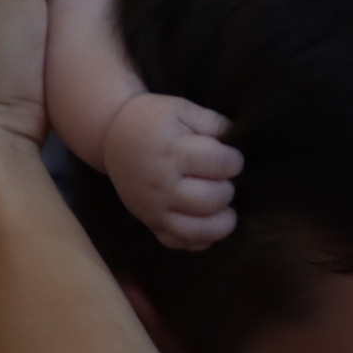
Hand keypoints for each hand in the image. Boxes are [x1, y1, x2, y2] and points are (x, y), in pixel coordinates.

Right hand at [103, 94, 244, 249]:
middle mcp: (163, 186)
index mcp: (172, 153)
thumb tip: (240, 140)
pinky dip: (199, 240)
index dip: (235, 161)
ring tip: (224, 208)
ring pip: (198, 231)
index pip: (221, 164)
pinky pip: (179, 243)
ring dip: (221, 222)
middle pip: (212, 200)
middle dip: (227, 189)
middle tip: (222, 179)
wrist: (112, 137)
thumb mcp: (182, 109)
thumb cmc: (152, 120)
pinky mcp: (150, 223)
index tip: (231, 157)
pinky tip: (206, 222)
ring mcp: (154, 210)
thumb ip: (213, 123)